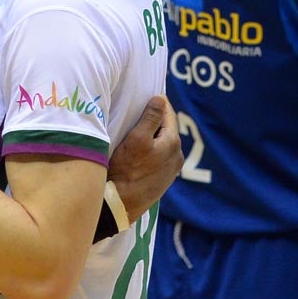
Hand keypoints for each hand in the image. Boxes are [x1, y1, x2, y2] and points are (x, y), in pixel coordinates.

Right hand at [107, 95, 180, 222]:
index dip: (158, 103)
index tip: (148, 94)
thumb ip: (150, 117)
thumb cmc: (126, 169)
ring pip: (163, 143)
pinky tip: (139, 151)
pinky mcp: (163, 180)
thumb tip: (160, 98)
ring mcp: (171, 170)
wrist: (120, 204)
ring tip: (137, 130)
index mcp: (173, 143)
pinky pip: (159, 156)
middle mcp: (177, 156)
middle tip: (139, 110)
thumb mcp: (136, 138)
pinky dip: (152, 149)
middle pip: (166, 129)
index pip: (169, 114)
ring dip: (153, 135)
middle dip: (155, 119)